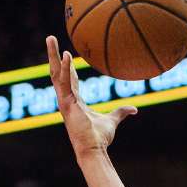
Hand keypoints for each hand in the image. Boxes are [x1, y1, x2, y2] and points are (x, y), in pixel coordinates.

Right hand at [46, 35, 136, 156]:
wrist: (94, 149)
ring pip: (56, 73)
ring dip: (53, 55)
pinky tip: (66, 55)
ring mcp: (64, 100)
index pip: (69, 79)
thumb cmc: (100, 137)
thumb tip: (134, 109)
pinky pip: (65, 82)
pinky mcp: (66, 103)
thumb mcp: (112, 120)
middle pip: (57, 72)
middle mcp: (66, 98)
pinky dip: (65, 68)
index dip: (67, 67)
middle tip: (51, 38)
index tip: (65, 54)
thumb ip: (121, 113)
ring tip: (51, 38)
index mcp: (74, 100)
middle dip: (53, 55)